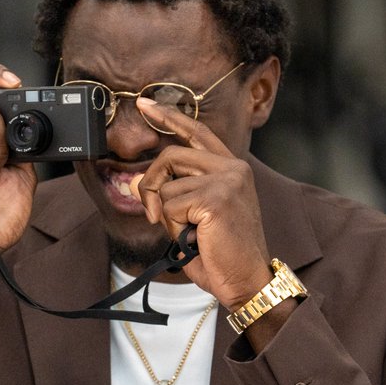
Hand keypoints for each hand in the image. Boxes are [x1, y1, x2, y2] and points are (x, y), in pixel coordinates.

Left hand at [129, 96, 273, 311]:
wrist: (246, 281)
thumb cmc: (222, 254)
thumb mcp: (196, 216)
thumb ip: (175, 193)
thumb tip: (139, 181)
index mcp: (232, 169)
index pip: (197, 132)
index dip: (168, 116)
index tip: (144, 104)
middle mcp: (232, 168)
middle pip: (170, 155)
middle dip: (152, 185)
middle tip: (154, 215)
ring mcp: (226, 181)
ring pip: (167, 186)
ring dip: (167, 217)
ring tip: (190, 235)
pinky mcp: (215, 198)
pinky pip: (170, 206)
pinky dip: (173, 227)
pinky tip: (195, 239)